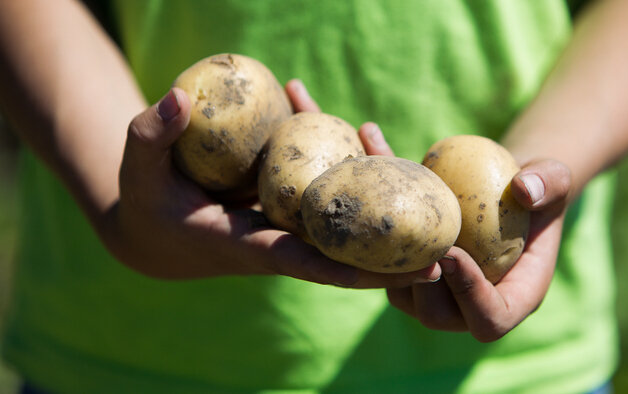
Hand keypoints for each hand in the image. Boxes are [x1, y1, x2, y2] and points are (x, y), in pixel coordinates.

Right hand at [99, 80, 439, 286]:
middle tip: (441, 257)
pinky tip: (371, 142)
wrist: (154, 229)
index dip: (350, 270)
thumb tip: (182, 96)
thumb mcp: (137, 165)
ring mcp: (285, 229)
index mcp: (245, 244)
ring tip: (432, 210)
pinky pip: (327, 198)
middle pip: (340, 256)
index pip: (304, 262)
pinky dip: (350, 178)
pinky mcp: (287, 213)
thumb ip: (154, 132)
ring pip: (341, 224)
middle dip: (387, 262)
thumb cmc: (144, 198)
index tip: (395, 274)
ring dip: (380, 217)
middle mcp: (275, 242)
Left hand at [386, 159, 571, 340]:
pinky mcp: (408, 273)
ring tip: (387, 216)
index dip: (470, 297)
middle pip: (438, 315)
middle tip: (418, 243)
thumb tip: (523, 189)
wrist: (502, 186)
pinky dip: (374, 232)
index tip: (455, 254)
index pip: (490, 319)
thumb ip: (548, 183)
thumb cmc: (535, 186)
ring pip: (402, 296)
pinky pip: (383, 265)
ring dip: (390, 262)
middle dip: (424, 284)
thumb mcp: (553, 177)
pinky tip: (371, 174)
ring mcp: (436, 293)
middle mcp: (471, 304)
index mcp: (513, 296)